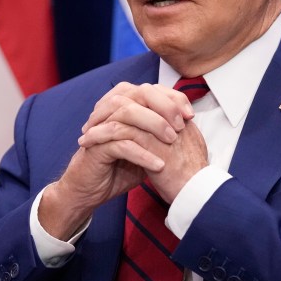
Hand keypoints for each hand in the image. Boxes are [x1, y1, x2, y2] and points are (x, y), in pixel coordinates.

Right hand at [38, 83, 199, 238]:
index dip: (172, 98)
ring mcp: (101, 127)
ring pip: (128, 113)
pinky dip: (142, 153)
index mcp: (124, 106)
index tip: (190, 115)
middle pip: (139, 94)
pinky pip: (120, 143)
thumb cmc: (119, 167)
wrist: (89, 190)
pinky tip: (158, 165)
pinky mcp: (95, 147)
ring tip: (172, 142)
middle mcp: (111, 111)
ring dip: (154, 125)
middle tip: (181, 127)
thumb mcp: (146, 147)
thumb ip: (161, 133)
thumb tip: (188, 122)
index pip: (150, 89)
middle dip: (164, 107)